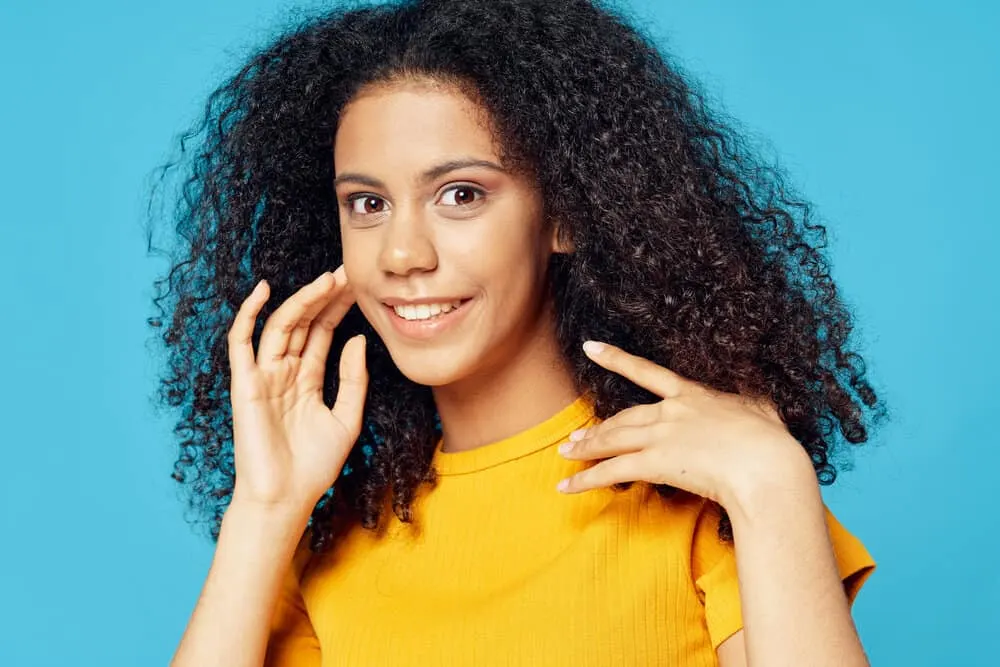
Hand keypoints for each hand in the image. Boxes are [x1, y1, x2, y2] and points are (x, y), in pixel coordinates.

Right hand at [226, 266, 367, 513]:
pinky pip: (241, 343)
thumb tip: (358, 339)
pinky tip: (263, 291)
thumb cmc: (314, 466)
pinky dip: (247, 315)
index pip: (323, 333)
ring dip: (302, 301)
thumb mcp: (347, 419)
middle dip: (325, 298)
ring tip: (327, 280)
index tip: (358, 285)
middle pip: (304, 323)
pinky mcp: (244, 385)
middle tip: (347, 272)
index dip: (339, 308)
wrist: (286, 498)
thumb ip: (353, 379)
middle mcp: (284, 372)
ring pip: (280, 326)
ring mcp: (263, 376)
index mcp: (307, 379)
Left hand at [556, 341, 812, 508]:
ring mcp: (660, 436)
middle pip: (622, 418)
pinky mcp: (655, 462)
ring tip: (566, 454)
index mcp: (692, 395)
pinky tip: (566, 486)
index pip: (646, 372)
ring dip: (586, 448)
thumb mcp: (764, 409)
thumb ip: (752, 402)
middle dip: (596, 429)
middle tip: (573, 437)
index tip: (590, 348)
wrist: (766, 464)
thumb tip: (761, 397)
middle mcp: (670, 412)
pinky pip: (611, 471)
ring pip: (612, 440)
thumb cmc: (772, 441)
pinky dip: (585, 480)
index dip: (615, 358)